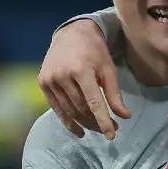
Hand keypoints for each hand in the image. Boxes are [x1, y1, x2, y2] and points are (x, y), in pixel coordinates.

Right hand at [37, 19, 130, 137]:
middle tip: (111, 128)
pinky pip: (57, 108)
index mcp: (81, 70)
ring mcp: (50, 80)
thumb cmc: (94, 50)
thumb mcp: (108, 68)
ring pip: (69, 111)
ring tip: (98, 128)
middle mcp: (62, 76)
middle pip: (81, 109)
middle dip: (97, 122)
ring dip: (84, 123)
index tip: (112, 135)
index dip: (103, 121)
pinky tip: (79, 130)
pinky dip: (68, 121)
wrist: (71, 33)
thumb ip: (115, 93)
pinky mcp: (42, 83)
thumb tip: (125, 116)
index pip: (93, 102)